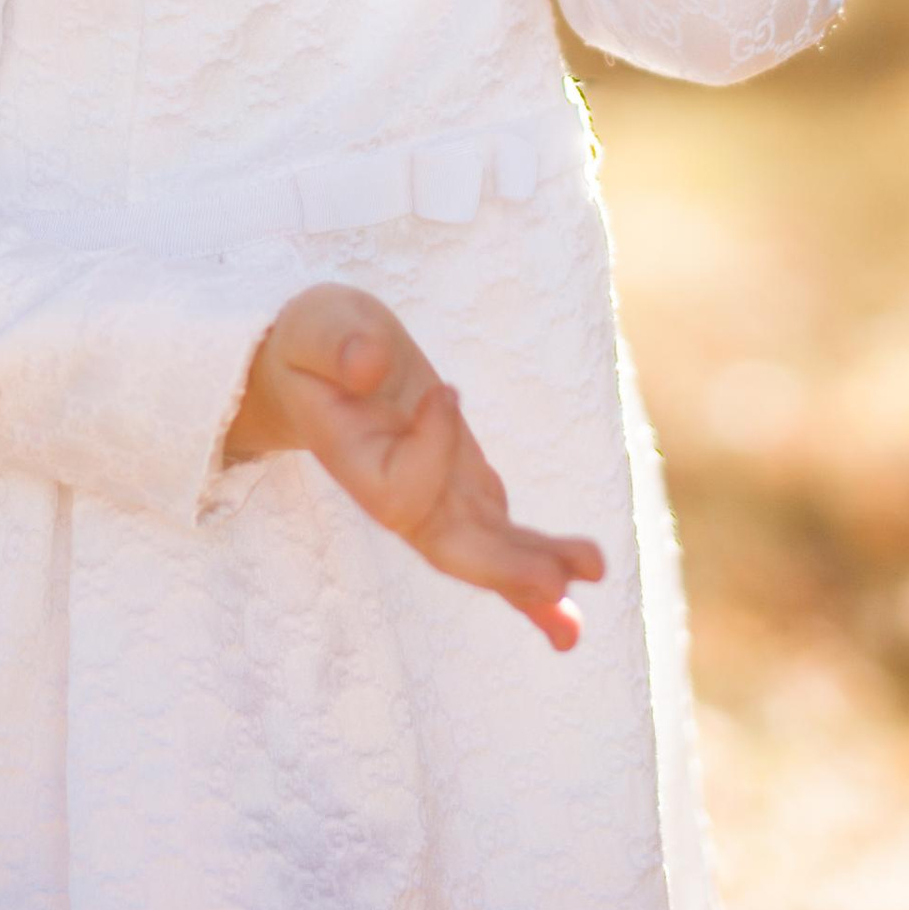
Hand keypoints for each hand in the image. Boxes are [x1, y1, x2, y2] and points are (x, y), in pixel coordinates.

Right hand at [223, 284, 605, 651]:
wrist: (317, 366)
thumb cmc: (315, 342)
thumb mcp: (316, 324)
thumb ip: (337, 342)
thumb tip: (370, 363)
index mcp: (355, 461)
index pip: (402, 487)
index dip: (434, 446)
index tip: (447, 388)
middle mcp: (396, 492)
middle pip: (448, 548)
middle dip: (501, 567)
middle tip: (553, 584)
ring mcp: (435, 494)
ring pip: (484, 549)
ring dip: (535, 571)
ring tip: (593, 574)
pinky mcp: (463, 485)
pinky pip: (504, 532)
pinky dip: (544, 554)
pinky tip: (586, 570)